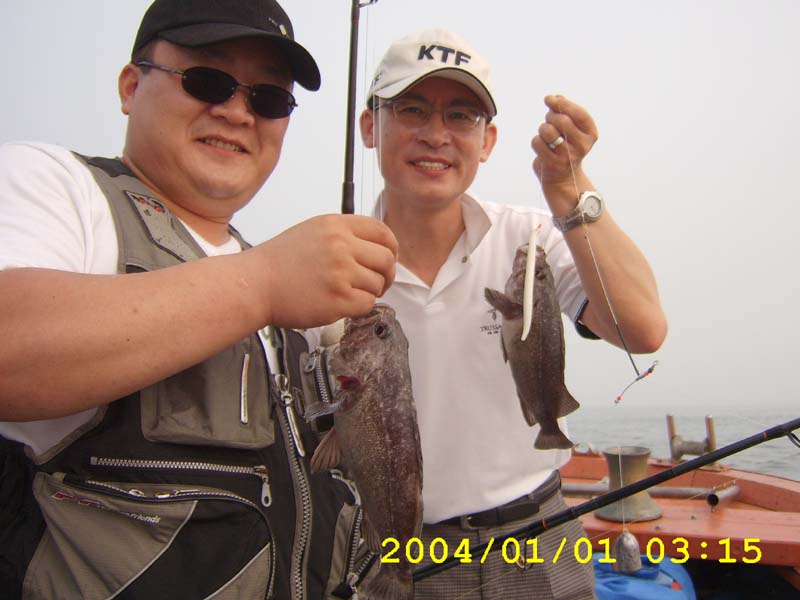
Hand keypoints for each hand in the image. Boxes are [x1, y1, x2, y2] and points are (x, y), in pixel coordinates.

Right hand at [253, 214, 397, 328]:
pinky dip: (360, 307)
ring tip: (350, 293)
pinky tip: (344, 304)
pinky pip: (367, 304)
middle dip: (386, 274)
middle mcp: (341, 246)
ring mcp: (340, 273)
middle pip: (387, 259)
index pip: (382, 232)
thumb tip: (374, 248)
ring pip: (378, 284)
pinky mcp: (338, 299)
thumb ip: (344, 235)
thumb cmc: (279, 262)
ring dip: (370, 292)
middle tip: (376, 282)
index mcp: (336, 226)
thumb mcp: (313, 232)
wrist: (255, 284)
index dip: (391, 248)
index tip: (388, 258)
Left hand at [531, 95, 598, 203]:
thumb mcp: (570, 128)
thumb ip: (564, 110)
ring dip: (542, 128)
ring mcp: (568, 156)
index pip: (579, 114)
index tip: (549, 99)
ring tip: (546, 134)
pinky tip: (542, 147)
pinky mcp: (552, 164)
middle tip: (548, 121)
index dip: (562, 103)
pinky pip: (537, 142)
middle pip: (561, 120)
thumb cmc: (565, 146)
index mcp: (591, 134)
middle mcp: (582, 146)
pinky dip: (536, 141)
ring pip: (548, 130)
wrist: (563, 177)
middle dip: (550, 116)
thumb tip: (554, 97)